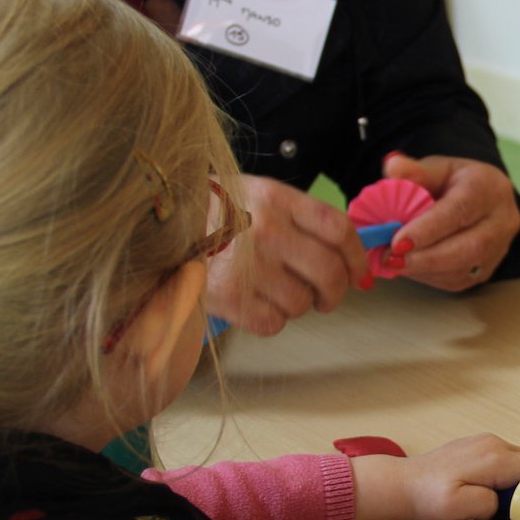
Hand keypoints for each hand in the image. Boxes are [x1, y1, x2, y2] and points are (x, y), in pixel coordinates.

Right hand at [206, 176, 368, 335]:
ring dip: (299, 305)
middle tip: (327, 297)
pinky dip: (271, 319)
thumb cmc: (216, 215)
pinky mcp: (228, 297)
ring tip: (277, 292)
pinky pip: (274, 323)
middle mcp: (265, 229)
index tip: (359, 274)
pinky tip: (256, 303)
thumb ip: (304, 220)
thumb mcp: (259, 197)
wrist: (160, 227)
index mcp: (276, 199)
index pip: (339, 229)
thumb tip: (353, 261)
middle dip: (336, 292)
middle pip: (329, 271)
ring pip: (302, 302)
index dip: (358, 258)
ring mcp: (246, 264)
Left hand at [353, 434, 519, 519]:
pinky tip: (485, 488)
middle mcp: (494, 443)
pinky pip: (503, 457)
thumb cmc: (428, 498)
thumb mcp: (457, 509)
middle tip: (515, 506)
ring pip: (517, 459)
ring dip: (514, 478)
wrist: (401, 484)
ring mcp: (484, 441)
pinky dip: (503, 472)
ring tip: (498, 499)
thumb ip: (486, 504)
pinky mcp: (475, 444)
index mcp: (495, 458)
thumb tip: (498, 503)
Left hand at [382, 153, 519, 291]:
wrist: (480, 199)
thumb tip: (393, 167)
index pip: (460, 210)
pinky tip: (409, 267)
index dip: (429, 229)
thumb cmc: (455, 182)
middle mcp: (502, 220)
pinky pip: (458, 280)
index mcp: (489, 187)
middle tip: (391, 259)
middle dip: (426, 257)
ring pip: (464, 268)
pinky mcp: (488, 268)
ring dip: (424, 269)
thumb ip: (414, 170)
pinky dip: (429, 276)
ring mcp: (500, 248)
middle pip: (469, 246)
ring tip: (393, 263)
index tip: (398, 242)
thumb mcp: (437, 168)